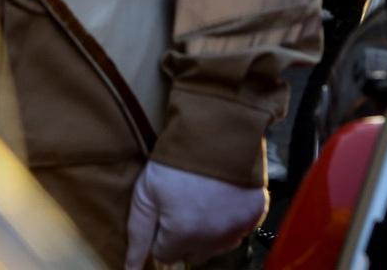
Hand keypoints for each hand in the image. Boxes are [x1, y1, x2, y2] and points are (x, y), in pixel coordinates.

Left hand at [124, 160, 266, 268]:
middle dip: (185, 236)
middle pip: (192, 253)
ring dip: (209, 232)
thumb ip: (138, 235)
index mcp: (183, 236)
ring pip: (216, 246)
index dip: (161, 232)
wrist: (219, 130)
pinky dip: (231, 221)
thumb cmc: (177, 161)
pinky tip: (224, 200)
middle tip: (185, 204)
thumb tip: (131, 268)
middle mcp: (213, 239)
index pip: (165, 254)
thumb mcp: (146, 194)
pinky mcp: (255, 213)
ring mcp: (238, 227)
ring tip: (205, 202)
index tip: (164, 210)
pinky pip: (239, 231)